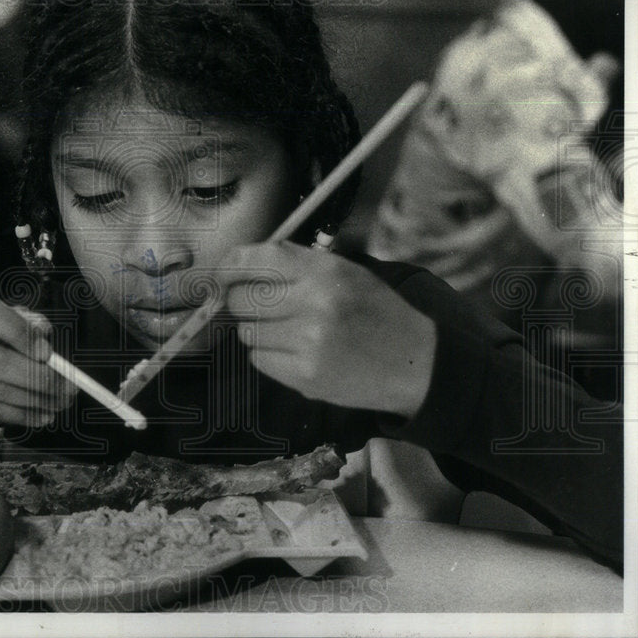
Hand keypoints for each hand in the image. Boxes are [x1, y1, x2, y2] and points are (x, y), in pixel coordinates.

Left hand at [215, 241, 435, 418]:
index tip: (221, 275)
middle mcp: (314, 303)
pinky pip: (258, 360)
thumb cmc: (376, 312)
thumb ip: (295, 265)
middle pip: (240, 299)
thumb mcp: (346, 272)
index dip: (228, 267)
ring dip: (258, 330)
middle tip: (261, 306)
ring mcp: (309, 343)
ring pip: (247, 332)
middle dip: (241, 301)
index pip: (254, 259)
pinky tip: (295, 352)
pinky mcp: (305, 377)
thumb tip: (236, 267)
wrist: (415, 362)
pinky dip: (268, 356)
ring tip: (289, 330)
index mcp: (324, 270)